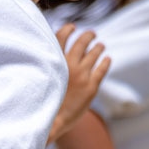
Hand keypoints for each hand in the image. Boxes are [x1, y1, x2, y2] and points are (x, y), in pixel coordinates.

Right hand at [49, 24, 110, 143]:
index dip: (68, 29)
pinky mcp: (91, 87)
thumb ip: (49, 65)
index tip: (73, 27)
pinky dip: (105, 62)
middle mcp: (69, 64)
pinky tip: (107, 59)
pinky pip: (102, 69)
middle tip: (92, 34)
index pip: (61, 36)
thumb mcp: (41, 78)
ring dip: (98, 48)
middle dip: (88, 36)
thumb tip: (55, 55)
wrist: (50, 121)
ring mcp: (82, 75)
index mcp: (54, 60)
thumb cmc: (42, 101)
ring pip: (94, 54)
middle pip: (81, 43)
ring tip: (100, 45)